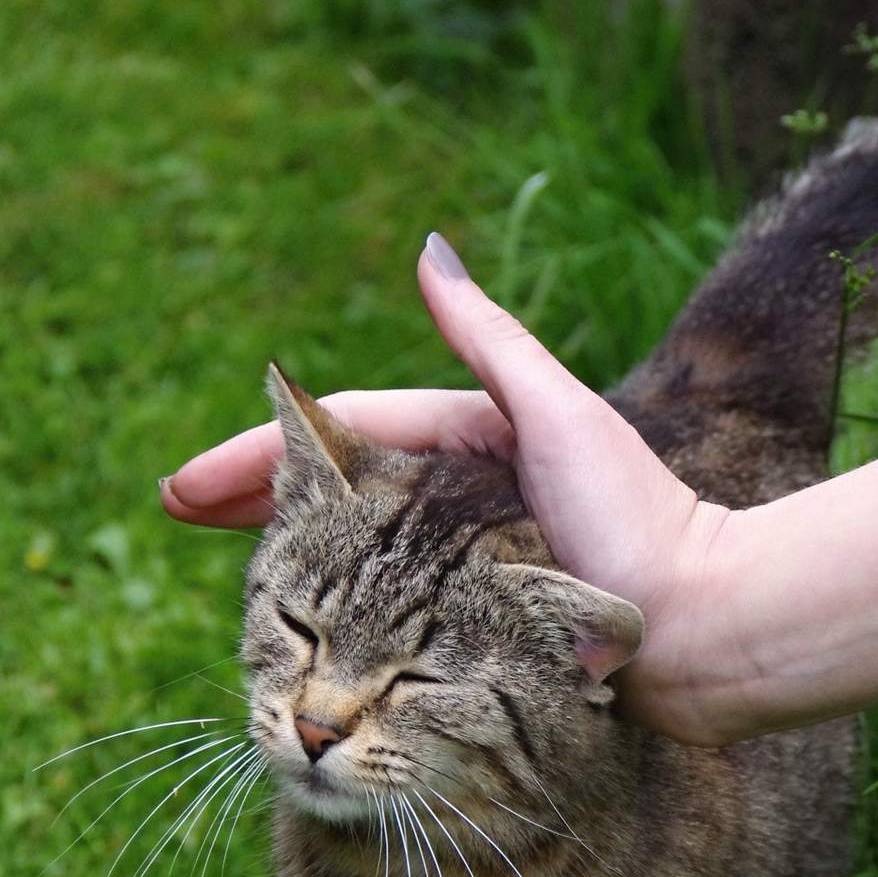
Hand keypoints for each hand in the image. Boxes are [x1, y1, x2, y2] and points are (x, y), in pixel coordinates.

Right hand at [161, 234, 742, 742]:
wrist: (706, 627)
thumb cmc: (638, 519)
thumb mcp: (557, 415)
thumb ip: (489, 338)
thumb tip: (425, 249)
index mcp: (476, 438)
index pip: (347, 431)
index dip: (260, 452)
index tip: (184, 485)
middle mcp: (468, 497)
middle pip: (340, 487)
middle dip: (254, 495)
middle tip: (172, 510)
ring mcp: (472, 561)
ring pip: (357, 547)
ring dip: (286, 548)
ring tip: (216, 563)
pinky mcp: (486, 624)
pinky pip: (390, 609)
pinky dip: (337, 607)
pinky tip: (299, 625)